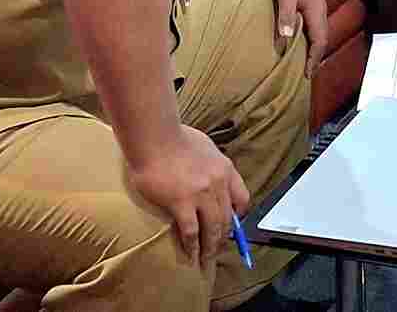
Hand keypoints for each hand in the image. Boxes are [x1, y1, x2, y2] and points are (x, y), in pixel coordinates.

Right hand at [126, 124, 248, 269]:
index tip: (233, 226)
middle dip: (223, 237)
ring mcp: (201, 194)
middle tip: (217, 249)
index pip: (242, 198)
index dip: (238, 216)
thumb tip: (210, 174)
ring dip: (210, 247)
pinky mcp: (181, 203)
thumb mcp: (205, 146)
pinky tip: (191, 254)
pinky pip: (191, 231)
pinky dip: (193, 246)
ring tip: (206, 259)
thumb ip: (211, 163)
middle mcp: (218, 183)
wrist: (155, 137)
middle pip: (227, 218)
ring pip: (212, 228)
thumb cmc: (174, 137)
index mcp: (225, 169)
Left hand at [263, 0, 328, 79]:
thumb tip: (287, 39)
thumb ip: (286, 15)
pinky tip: (298, 38)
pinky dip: (307, 35)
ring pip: (316, 31)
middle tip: (308, 73)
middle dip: (316, 57)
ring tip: (304, 60)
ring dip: (312, 46)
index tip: (307, 76)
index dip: (314, 60)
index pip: (319, 42)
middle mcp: (319, 10)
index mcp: (316, 12)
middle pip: (321, 39)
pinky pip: (311, 24)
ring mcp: (314, 4)